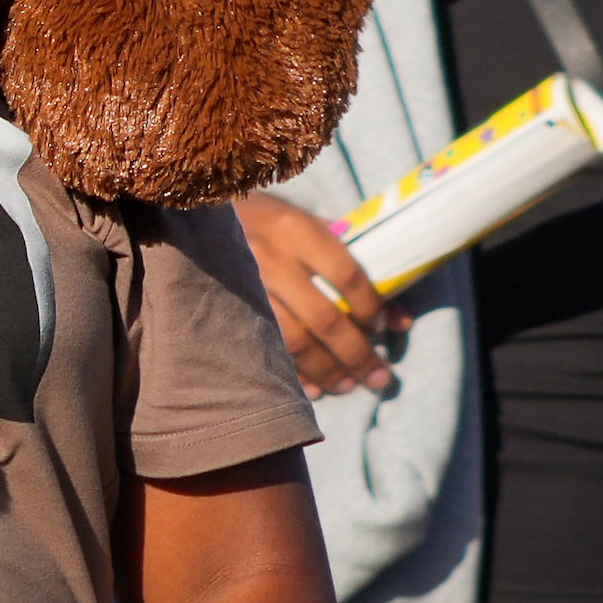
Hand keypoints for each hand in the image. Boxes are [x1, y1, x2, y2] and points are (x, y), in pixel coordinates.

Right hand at [237, 192, 404, 398]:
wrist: (202, 215)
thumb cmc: (268, 222)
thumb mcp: (310, 227)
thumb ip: (353, 266)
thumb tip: (400, 319)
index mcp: (296, 229)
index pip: (347, 276)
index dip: (371, 308)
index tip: (382, 326)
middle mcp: (269, 258)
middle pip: (324, 319)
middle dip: (357, 355)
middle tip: (379, 378)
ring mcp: (243, 286)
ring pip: (294, 342)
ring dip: (328, 371)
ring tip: (349, 386)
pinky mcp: (226, 310)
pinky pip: (265, 351)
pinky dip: (293, 374)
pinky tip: (313, 388)